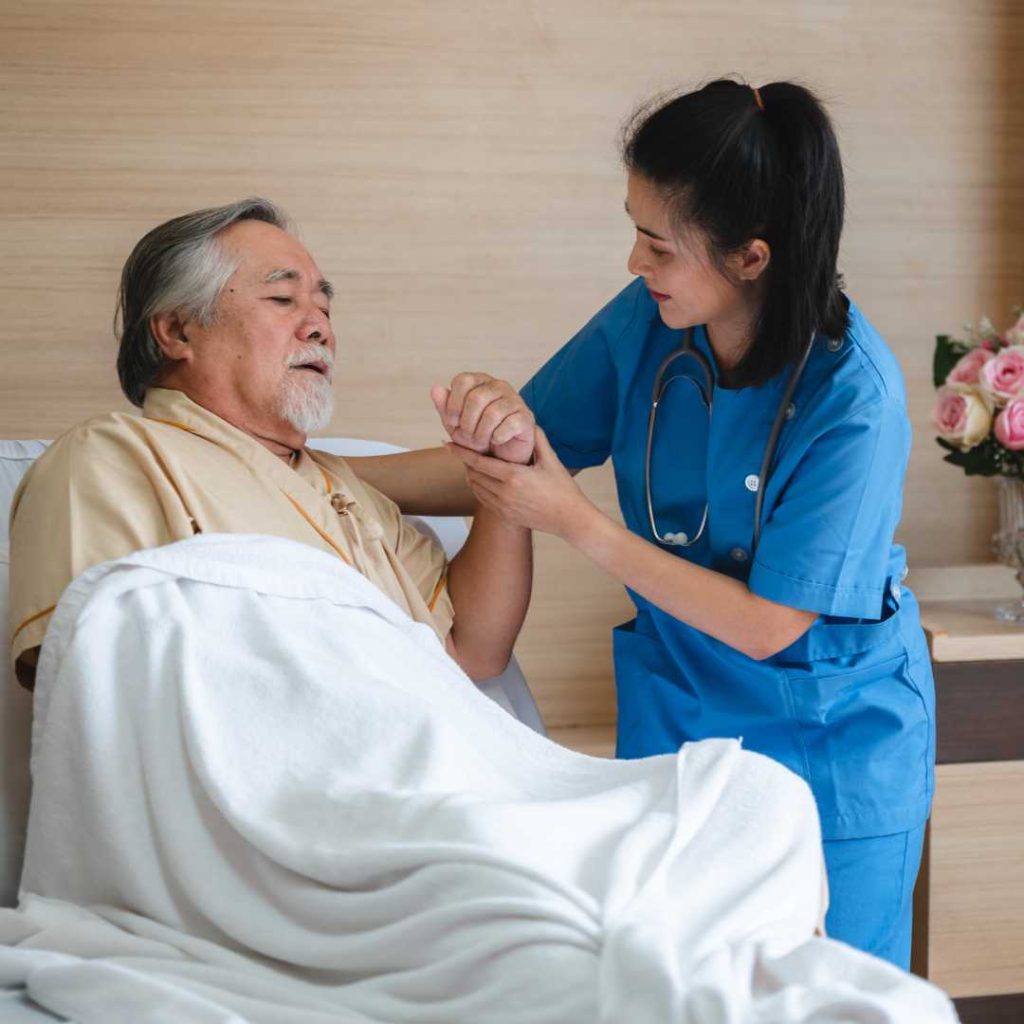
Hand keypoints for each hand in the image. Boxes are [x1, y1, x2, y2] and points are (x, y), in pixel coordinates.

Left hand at [431, 372, 534, 465]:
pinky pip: (509, 424)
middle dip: (467, 424)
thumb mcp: (455, 424)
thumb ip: (444, 407)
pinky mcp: (526, 417)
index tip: (452, 422)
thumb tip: (436, 389)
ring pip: (492, 413)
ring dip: (481, 434)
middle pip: (476, 398)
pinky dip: (497, 437)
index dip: (453, 404)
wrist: (499, 456)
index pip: (463, 380)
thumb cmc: (476, 436)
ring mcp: (515, 400)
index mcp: (479, 382)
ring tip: (481, 442)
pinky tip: (496, 440)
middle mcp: (498, 386)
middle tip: (469, 437)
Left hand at [446, 427, 595, 538]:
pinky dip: (478, 487)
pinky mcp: (504, 515)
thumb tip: (527, 420)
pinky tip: (481, 479)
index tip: (447, 442)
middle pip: (473, 474)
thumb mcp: (551, 460)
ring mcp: (503, 506)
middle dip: (465, 461)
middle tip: (460, 447)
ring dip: (471, 474)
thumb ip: (537, 439)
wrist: (569, 519)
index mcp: (513, 476)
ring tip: (470, 462)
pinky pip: (483, 499)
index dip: (460, 451)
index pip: (478, 462)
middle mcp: (504, 493)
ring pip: (476, 487)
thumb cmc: (562, 488)